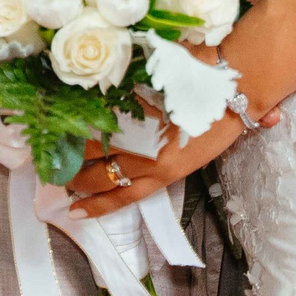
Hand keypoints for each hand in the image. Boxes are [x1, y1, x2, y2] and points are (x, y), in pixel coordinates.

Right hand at [66, 108, 246, 219]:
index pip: (122, 197)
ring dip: (74, 149)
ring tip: (61, 147)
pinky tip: (72, 117)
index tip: (74, 210)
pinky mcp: (135, 101)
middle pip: (100, 174)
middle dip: (76, 177)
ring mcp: (139, 129)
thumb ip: (171, 160)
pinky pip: (104, 113)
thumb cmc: (222, 118)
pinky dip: (87, 116)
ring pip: (96, 145)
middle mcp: (148, 157)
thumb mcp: (197, 153)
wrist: (235, 86)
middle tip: (60, 175)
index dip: (95, 205)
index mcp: (165, 173)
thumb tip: (153, 167)